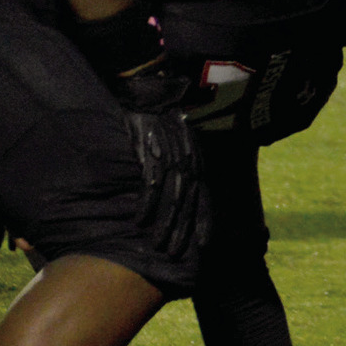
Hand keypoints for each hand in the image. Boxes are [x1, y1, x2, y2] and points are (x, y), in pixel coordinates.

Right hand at [111, 70, 209, 257]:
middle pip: (189, 200)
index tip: (203, 247)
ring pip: (172, 194)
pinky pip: (151, 179)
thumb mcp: (175, 146)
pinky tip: (140, 220)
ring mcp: (169, 150)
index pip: (204, 194)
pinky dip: (147, 201)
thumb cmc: (157, 124)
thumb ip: (179, 172)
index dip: (205, 220)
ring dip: (166, 222)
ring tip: (157, 245)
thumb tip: (183, 201)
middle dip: (183, 229)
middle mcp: (188, 156)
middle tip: (175, 254)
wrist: (144, 91)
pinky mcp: (149, 145)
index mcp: (196, 158)